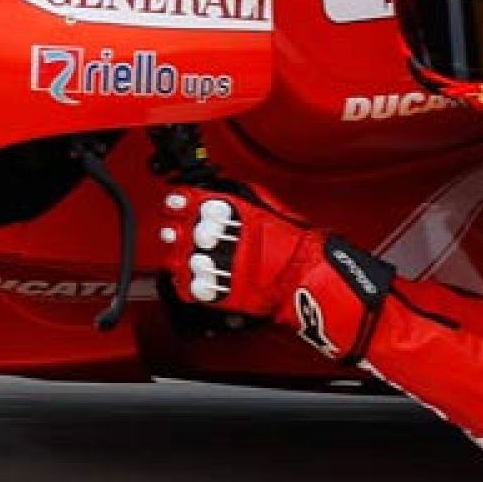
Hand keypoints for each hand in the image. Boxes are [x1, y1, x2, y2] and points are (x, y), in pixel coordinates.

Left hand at [156, 183, 395, 362]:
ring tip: (178, 255)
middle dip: (175, 229)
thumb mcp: (272, 208)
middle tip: (170, 229)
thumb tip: (224, 188)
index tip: (173, 200)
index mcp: (243, 215)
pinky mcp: (225, 294)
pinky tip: (187, 278)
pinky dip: (187, 284)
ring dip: (178, 257)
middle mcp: (232, 240)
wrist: (312, 279)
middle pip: (188, 230)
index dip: (181, 200)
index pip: (199, 202)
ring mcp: (227, 267)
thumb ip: (244, 199)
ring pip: (187, 260)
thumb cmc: (300, 245)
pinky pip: (194, 289)